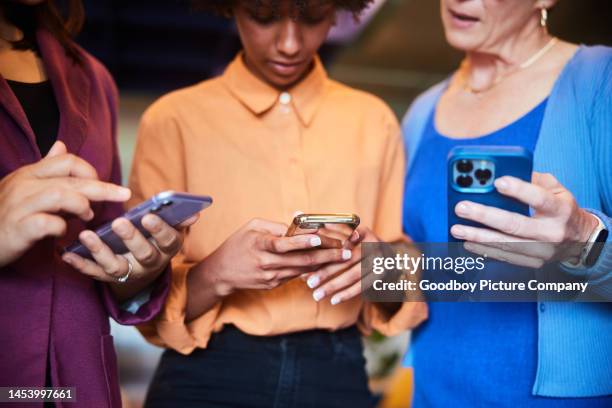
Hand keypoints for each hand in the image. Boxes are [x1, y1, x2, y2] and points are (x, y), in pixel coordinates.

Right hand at [0, 141, 130, 267]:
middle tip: (124, 194)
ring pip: (60, 195)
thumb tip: (62, 145)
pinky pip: (46, 223)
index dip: (90, 171)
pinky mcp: (16, 229)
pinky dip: (61, 227)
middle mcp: (24, 185)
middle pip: (71, 179)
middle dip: (102, 187)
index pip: (67, 161)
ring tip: (87, 215)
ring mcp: (18, 206)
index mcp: (29, 174)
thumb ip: (46, 168)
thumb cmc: (5, 214)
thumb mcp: (23, 186)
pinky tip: (63, 232)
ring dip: (81, 204)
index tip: (102, 186)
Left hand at [61, 214, 198, 300]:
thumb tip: (195, 213)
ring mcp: (129, 273)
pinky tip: (66, 254)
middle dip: (131, 238)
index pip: (167, 240)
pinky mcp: (109, 278)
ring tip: (86, 235)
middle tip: (118, 222)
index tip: (149, 216)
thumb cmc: (157, 239)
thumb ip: (180, 220)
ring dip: (100, 251)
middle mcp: (150, 264)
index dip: (159, 230)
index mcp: (167, 248)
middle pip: (143, 254)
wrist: (144, 269)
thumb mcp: (172, 230)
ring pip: (116, 266)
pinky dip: (80, 265)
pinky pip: (94, 274)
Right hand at [191, 218, 345, 296]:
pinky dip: (312, 270)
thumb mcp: (252, 227)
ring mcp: (272, 277)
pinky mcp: (274, 285)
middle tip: (346, 252)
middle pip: (301, 260)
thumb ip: (275, 226)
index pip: (284, 244)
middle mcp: (267, 263)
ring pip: (303, 270)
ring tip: (343, 257)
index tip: (320, 239)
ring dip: (324, 264)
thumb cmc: (237, 244)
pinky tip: (327, 265)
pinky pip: (297, 276)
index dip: (303, 242)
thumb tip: (297, 228)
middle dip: (327, 256)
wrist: (221, 273)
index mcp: (260, 245)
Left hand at [305, 225, 378, 305]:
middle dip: (327, 271)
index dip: (331, 246)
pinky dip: (347, 294)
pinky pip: (363, 286)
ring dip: (334, 286)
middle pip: (349, 259)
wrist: (386, 258)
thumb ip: (322, 227)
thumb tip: (296, 214)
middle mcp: (374, 244)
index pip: (346, 237)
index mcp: (362, 231)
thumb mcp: (342, 234)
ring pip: (355, 275)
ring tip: (316, 295)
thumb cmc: (353, 245)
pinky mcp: (381, 275)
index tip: (314, 254)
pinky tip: (333, 300)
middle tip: (309, 283)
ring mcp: (380, 260)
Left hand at [449, 172, 598, 267]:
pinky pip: (505, 257)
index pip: (540, 198)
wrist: (580, 240)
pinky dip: (484, 250)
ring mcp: (543, 250)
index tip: (497, 182)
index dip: (519, 190)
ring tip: (457, 229)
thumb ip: (532, 179)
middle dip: (485, 215)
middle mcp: (552, 232)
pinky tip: (467, 243)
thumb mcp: (556, 189)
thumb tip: (501, 173)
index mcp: (560, 209)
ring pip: (506, 244)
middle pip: (515, 224)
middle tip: (462, 208)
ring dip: (478, 236)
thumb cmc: (560, 208)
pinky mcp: (534, 262)